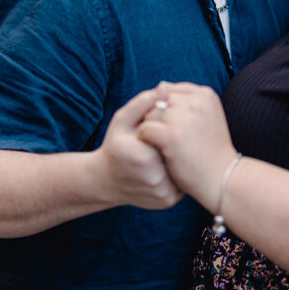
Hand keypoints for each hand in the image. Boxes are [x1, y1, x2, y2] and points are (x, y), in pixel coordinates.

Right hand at [95, 88, 183, 209]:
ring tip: (174, 150)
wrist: (104, 182)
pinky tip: (172, 164)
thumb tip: (163, 88)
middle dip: (177, 142)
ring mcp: (163, 194)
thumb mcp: (122, 121)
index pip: (172, 134)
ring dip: (181, 157)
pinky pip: (182, 181)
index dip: (170, 127)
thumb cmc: (114, 146)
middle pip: (180, 151)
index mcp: (144, 156)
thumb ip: (141, 104)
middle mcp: (155, 179)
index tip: (164, 126)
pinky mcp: (168, 202)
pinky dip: (180, 171)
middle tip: (171, 138)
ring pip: (184, 166)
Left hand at [137, 82, 237, 209]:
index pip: (172, 90)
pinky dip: (146, 140)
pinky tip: (156, 149)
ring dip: (153, 129)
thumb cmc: (211, 149)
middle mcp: (195, 101)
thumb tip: (160, 86)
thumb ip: (188, 101)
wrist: (221, 177)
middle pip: (160, 101)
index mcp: (205, 94)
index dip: (168, 108)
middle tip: (170, 137)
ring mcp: (183, 117)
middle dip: (160, 118)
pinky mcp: (171, 135)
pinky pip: (145, 129)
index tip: (174, 125)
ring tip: (165, 144)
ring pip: (150, 114)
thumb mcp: (208, 116)